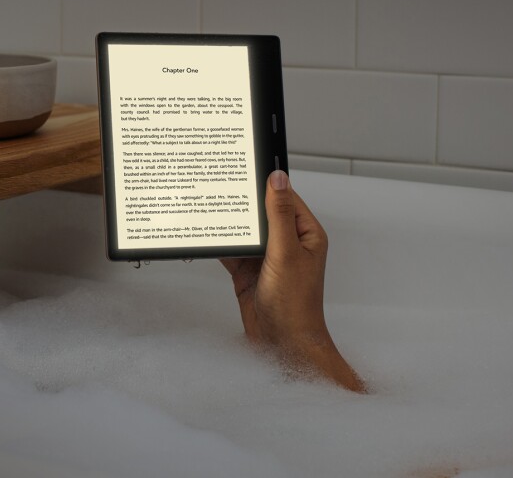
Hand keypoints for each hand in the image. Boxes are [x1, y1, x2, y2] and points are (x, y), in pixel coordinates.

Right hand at [221, 170, 363, 391]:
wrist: (281, 344)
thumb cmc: (295, 305)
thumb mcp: (286, 252)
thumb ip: (279, 215)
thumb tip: (278, 179)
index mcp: (305, 234)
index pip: (285, 198)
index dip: (267, 183)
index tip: (248, 167)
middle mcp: (287, 243)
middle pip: (262, 213)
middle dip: (243, 203)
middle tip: (222, 184)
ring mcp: (266, 258)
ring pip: (245, 231)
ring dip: (230, 225)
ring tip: (211, 207)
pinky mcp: (248, 271)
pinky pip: (232, 251)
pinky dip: (220, 244)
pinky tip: (207, 235)